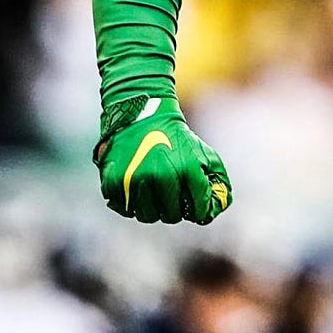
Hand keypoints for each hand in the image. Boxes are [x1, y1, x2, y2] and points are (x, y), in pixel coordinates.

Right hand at [95, 97, 231, 223]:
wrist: (144, 116)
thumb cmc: (179, 141)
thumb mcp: (207, 155)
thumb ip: (218, 182)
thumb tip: (216, 209)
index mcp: (187, 170)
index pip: (199, 211)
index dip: (199, 211)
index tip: (195, 205)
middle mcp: (161, 176)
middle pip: (171, 216)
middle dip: (176, 209)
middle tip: (173, 196)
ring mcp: (135, 179)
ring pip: (147, 216)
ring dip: (153, 208)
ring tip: (156, 193)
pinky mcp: (113, 181)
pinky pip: (124, 209)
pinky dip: (131, 204)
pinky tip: (138, 189)